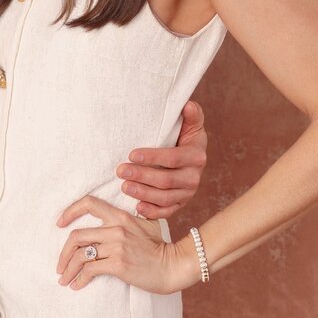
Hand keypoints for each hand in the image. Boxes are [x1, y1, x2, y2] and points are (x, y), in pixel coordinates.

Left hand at [56, 196, 199, 293]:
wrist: (175, 266)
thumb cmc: (160, 249)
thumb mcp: (145, 226)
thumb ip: (126, 222)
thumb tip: (106, 226)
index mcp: (121, 216)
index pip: (89, 203)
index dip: (70, 211)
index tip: (59, 223)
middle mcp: (116, 228)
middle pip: (77, 236)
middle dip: (63, 253)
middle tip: (60, 266)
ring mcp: (117, 246)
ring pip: (80, 255)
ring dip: (68, 269)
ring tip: (64, 280)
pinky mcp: (118, 264)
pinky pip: (90, 270)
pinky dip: (79, 279)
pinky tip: (77, 285)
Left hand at [116, 100, 207, 218]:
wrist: (191, 159)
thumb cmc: (185, 138)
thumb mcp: (191, 126)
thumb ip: (192, 116)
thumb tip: (188, 105)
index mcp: (196, 156)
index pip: (172, 158)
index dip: (152, 157)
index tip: (132, 154)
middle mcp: (194, 177)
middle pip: (166, 180)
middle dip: (141, 176)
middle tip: (121, 171)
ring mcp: (187, 193)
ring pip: (164, 198)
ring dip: (143, 193)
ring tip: (124, 187)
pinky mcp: (180, 204)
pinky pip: (166, 212)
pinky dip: (152, 212)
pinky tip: (137, 207)